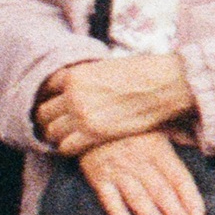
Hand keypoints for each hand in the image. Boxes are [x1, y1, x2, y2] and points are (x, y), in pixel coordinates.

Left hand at [35, 53, 195, 154]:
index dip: (52, 98)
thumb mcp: (109, 67)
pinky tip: (81, 145)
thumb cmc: (147, 72)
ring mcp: (82, 114)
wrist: (170, 83)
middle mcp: (73, 94)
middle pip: (43, 113)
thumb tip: (80, 90)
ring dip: (59, 135)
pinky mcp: (94, 133)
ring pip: (51, 132)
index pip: (46, 89)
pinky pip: (65, 147)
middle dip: (50, 119)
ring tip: (71, 136)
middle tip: (61, 124)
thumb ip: (88, 79)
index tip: (59, 106)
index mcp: (76, 74)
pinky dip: (70, 148)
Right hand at [76, 130, 204, 214]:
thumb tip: (203, 143)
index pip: (178, 177)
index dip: (190, 196)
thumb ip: (181, 135)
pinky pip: (107, 197)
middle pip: (161, 191)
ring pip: (138, 196)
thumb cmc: (131, 125)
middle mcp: (140, 161)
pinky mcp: (97, 177)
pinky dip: (116, 212)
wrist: (90, 117)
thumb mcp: (159, 123)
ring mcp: (118, 170)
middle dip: (175, 214)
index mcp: (159, 149)